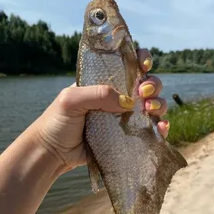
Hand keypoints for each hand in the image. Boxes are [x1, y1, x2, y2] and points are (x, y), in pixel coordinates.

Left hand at [33, 49, 169, 172]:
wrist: (52, 153)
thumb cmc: (57, 122)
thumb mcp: (71, 100)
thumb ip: (98, 94)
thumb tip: (128, 101)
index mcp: (104, 82)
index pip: (127, 65)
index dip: (141, 60)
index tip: (144, 65)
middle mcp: (117, 98)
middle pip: (146, 84)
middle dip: (153, 84)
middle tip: (144, 92)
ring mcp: (124, 118)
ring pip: (152, 105)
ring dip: (159, 104)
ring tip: (149, 110)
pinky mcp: (127, 137)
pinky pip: (149, 130)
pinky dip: (160, 127)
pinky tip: (161, 127)